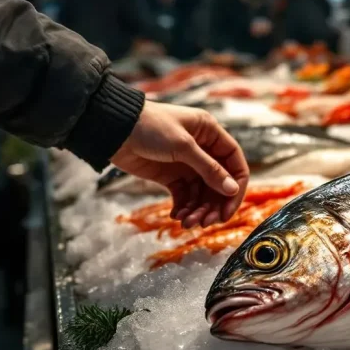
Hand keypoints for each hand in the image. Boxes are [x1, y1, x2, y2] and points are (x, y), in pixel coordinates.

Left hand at [111, 101, 248, 227]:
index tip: (228, 209)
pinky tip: (177, 216)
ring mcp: (187, 163)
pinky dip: (183, 207)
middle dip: (213, 204)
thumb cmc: (150, 127)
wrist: (113, 129)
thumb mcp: (183, 147)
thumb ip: (209, 169)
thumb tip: (232, 190)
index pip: (235, 163)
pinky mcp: (170, 175)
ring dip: (197, 209)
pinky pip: (184, 196)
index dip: (236, 187)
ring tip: (187, 223)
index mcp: (211, 133)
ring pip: (201, 192)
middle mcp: (203, 149)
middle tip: (206, 223)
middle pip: (219, 183)